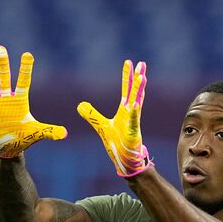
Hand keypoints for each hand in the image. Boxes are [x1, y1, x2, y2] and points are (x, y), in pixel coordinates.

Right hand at [0, 46, 67, 157]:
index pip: (24, 81)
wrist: (8, 148)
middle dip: (2, 64)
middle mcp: (6, 99)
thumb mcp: (37, 133)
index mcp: (20, 100)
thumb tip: (65, 134)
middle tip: (0, 48)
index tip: (28, 54)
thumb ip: (50, 132)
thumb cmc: (23, 138)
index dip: (25, 68)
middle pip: (4, 77)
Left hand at [77, 60, 152, 176]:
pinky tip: (134, 104)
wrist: (125, 159)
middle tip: (142, 63)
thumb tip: (79, 105)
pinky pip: (133, 120)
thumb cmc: (117, 142)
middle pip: (135, 91)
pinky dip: (134, 113)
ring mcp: (133, 121)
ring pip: (137, 102)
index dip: (127, 76)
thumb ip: (92, 115)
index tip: (129, 62)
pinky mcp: (133, 132)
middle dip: (138, 77)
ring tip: (143, 77)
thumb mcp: (101, 126)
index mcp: (124, 110)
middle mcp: (131, 113)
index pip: (127, 89)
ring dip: (139, 90)